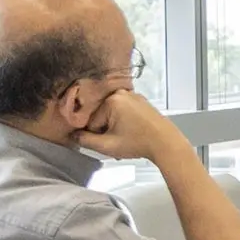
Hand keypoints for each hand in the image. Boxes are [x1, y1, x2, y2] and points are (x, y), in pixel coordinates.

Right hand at [74, 90, 190, 162]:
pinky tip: (130, 132)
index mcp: (111, 100)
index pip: (89, 120)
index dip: (94, 135)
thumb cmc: (139, 143)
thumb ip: (85, 140)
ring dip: (113, 126)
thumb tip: (73, 136)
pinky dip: (122, 121)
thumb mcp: (107, 146)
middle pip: (100, 114)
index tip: (103, 142)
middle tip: (116, 141)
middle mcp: (121, 93)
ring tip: (125, 138)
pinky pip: (122, 110)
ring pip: (111, 113)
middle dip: (104, 129)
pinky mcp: (140, 101)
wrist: (166, 143)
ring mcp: (132, 95)